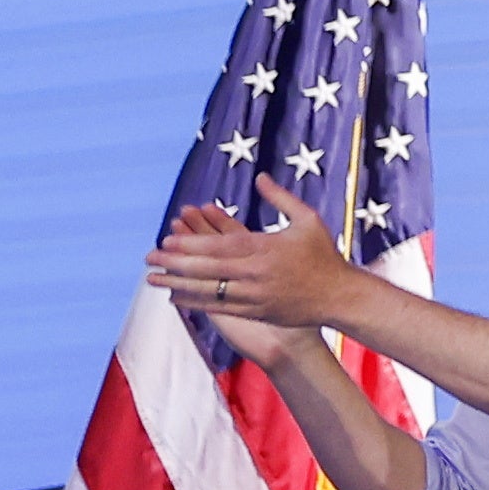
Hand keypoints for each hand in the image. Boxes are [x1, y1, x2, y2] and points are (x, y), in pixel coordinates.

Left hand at [148, 181, 356, 347]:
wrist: (339, 295)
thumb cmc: (324, 255)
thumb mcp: (308, 220)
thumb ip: (281, 198)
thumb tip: (260, 177)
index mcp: (267, 248)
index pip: (220, 245)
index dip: (191, 243)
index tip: (167, 239)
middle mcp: (258, 273)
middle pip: (207, 268)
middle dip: (174, 263)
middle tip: (149, 257)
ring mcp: (255, 295)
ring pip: (208, 290)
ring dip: (176, 284)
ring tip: (152, 279)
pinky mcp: (255, 312)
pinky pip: (218, 308)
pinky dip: (194, 303)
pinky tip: (176, 297)